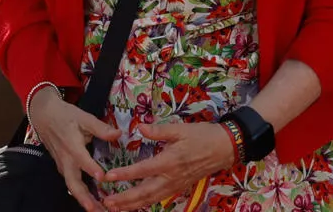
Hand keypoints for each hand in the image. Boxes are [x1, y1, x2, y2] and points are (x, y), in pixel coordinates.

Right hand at [26, 85, 119, 211]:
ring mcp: (63, 165)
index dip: (91, 168)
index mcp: (71, 145)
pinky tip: (92, 202)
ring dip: (84, 200)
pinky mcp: (63, 167)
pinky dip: (81, 194)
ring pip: (72, 186)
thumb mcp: (82, 117)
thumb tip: (118, 134)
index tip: (102, 178)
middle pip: (72, 182)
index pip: (81, 159)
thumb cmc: (64, 115)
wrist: (42, 114)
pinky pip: (71, 183)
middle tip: (95, 209)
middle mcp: (66, 159)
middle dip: (84, 198)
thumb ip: (100, 127)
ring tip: (98, 211)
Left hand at [99, 121, 235, 211]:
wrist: (225, 148)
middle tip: (107, 202)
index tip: (109, 177)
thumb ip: (158, 130)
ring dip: (134, 204)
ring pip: (152, 198)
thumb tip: (139, 128)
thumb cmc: (202, 136)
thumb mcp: (180, 129)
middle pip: (146, 192)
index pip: (143, 170)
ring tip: (116, 207)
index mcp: (170, 161)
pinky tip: (136, 204)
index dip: (125, 174)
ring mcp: (177, 184)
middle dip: (126, 199)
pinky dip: (146, 202)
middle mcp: (172, 177)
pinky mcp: (180, 186)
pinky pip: (161, 197)